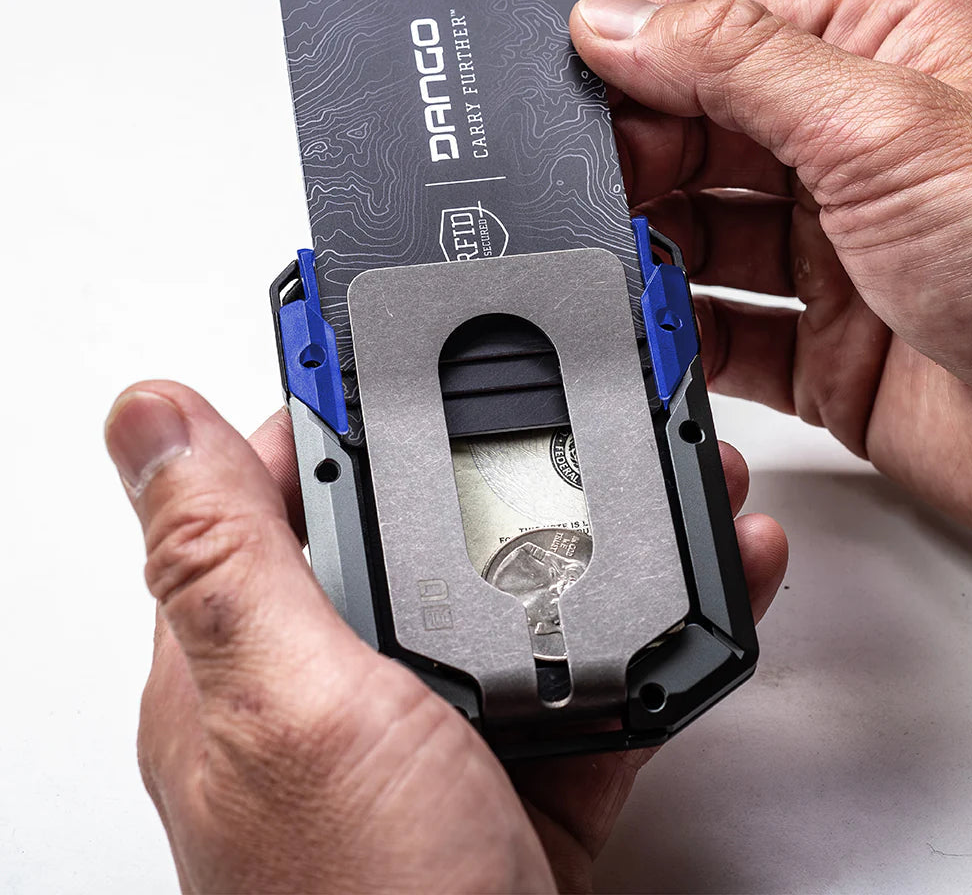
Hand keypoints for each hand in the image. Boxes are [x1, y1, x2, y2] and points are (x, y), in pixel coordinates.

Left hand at [105, 382, 786, 892]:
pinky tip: (711, 576)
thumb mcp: (291, 710)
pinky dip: (657, 618)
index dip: (333, 394)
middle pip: (420, 522)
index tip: (393, 329)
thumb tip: (141, 414)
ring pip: (519, 585)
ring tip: (657, 466)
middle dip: (494, 446)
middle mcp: (342, 680)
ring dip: (597, 521)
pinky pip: (594, 663)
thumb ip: (224, 560)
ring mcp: (440, 722)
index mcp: (255, 652)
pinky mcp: (525, 760)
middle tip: (558, 385)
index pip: (278, 477)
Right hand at [570, 0, 971, 542]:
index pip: (724, 26)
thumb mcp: (886, 127)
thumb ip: (738, 67)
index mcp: (880, 63)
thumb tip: (619, 24)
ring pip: (700, 241)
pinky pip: (721, 337)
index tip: (574, 80)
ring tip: (619, 260)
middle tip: (591, 187)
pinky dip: (679, 337)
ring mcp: (833, 260)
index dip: (640, 46)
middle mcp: (850, 159)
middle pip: (697, 136)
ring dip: (652, 251)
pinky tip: (660, 329)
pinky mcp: (821, 353)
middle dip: (636, 159)